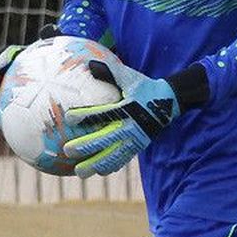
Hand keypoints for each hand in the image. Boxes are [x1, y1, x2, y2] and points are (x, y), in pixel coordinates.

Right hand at [0, 25, 57, 117]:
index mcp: (22, 56)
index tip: (0, 65)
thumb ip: (53, 37)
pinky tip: (5, 128)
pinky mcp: (17, 97)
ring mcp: (13, 83)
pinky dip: (5, 116)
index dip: (2, 61)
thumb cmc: (61, 54)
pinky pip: (9, 106)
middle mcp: (14, 69)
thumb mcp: (59, 45)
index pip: (9, 55)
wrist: (60, 65)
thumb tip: (50, 27)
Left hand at [61, 61, 180, 176]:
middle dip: (85, 146)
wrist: (168, 102)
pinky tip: (98, 171)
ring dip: (94, 165)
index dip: (84, 116)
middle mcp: (129, 127)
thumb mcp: (130, 77)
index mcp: (125, 109)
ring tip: (79, 173)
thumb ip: (110, 72)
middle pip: (104, 140)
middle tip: (67, 151)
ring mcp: (134, 140)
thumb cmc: (144, 87)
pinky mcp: (138, 147)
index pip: (101, 113)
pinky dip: (110, 166)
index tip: (68, 118)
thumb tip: (89, 64)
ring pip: (112, 156)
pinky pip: (123, 160)